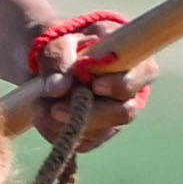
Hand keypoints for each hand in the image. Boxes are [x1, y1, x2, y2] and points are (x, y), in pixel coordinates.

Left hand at [23, 6, 154, 138]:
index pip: (144, 73)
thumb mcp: (54, 41)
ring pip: (101, 131)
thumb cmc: (56, 44)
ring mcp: (113, 114)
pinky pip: (82, 142)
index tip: (95, 85)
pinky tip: (41, 116)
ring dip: (65, 123)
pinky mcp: (95, 132)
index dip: (121, 84)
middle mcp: (129, 90)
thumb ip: (57, 58)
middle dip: (89, 113)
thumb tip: (59, 88)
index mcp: (130, 58)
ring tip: (38, 105)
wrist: (40, 63)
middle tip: (55, 108)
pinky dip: (57, 133)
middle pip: (124, 112)